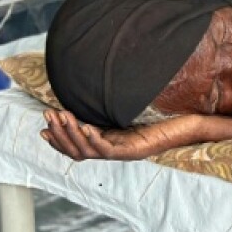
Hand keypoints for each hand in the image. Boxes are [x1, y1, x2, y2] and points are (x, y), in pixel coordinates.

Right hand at [40, 109, 201, 160]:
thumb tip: (106, 78)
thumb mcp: (133, 106)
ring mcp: (123, 152)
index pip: (76, 145)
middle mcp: (113, 149)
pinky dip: (94, 139)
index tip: (43, 126)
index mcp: (110, 141)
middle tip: (46, 116)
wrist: (189, 124)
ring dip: (71, 134)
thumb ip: (118, 100)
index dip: (58, 138)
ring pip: (87, 150)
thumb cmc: (164, 113)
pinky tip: (85, 125)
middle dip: (59, 133)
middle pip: (76, 149)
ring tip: (60, 117)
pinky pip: (107, 149)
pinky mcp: (133, 151)